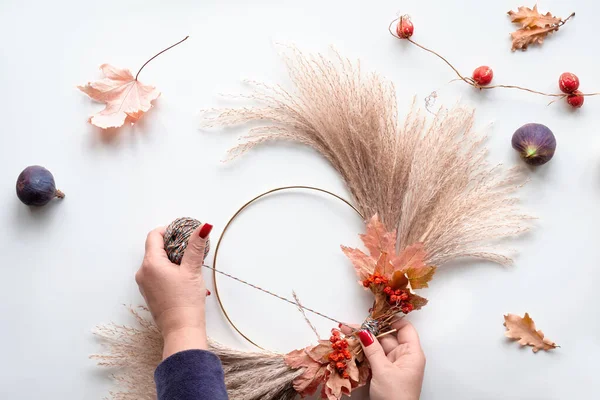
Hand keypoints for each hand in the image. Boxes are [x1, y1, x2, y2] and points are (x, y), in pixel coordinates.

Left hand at [135, 223, 212, 358]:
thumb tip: (203, 227)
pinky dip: (167, 270)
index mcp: (151, 263)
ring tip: (188, 265)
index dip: (169, 230)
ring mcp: (144, 284)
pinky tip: (182, 278)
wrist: (181, 329)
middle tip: (189, 248)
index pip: (154, 236)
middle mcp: (143, 272)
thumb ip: (196, 246)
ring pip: (156, 262)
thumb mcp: (192, 270)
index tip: (183, 233)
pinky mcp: (149, 293)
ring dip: (170, 258)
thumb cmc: (186, 301)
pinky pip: (155, 274)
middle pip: (155, 248)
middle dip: (172, 245)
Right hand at [357, 319, 424, 399]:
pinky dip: (362, 354)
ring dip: (362, 343)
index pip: (404, 328)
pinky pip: (373, 359)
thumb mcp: (383, 371)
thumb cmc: (396, 397)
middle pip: (386, 337)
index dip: (390, 320)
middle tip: (350, 326)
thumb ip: (373, 350)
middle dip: (368, 331)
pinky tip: (350, 348)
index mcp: (412, 353)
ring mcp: (393, 366)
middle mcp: (404, 357)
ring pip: (377, 348)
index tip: (373, 316)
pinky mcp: (384, 374)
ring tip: (346, 334)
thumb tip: (364, 331)